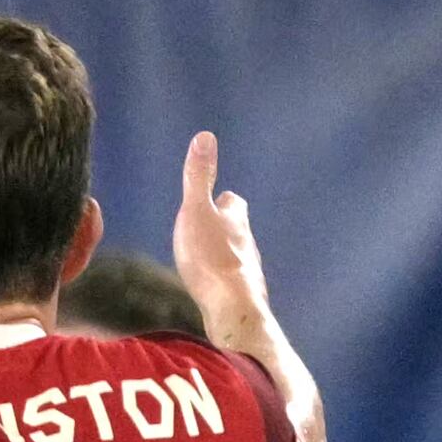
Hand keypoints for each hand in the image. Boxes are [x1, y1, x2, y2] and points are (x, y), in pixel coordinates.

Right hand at [169, 129, 275, 343]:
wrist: (231, 305)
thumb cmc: (209, 257)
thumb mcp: (195, 212)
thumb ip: (198, 178)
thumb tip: (205, 136)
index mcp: (235, 218)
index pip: (233, 201)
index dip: (223, 200)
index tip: (215, 200)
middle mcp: (246, 239)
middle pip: (237, 227)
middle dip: (224, 225)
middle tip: (207, 229)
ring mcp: (246, 266)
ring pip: (235, 252)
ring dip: (223, 251)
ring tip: (206, 257)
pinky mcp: (241, 290)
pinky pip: (231, 277)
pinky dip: (222, 276)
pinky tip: (212, 284)